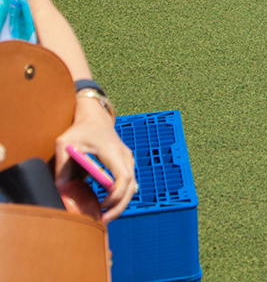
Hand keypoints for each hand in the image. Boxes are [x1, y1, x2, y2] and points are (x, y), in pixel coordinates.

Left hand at [55, 96, 135, 219]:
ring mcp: (127, 159)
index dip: (115, 195)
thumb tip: (61, 187)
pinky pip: (129, 183)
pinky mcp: (125, 163)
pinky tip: (108, 205)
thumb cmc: (80, 130)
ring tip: (105, 216)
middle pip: (131, 185)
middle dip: (119, 206)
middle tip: (103, 220)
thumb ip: (62, 164)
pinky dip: (121, 196)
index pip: (123, 176)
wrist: (95, 118)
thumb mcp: (65, 143)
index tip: (101, 206)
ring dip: (121, 203)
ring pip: (132, 186)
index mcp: (112, 151)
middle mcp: (124, 155)